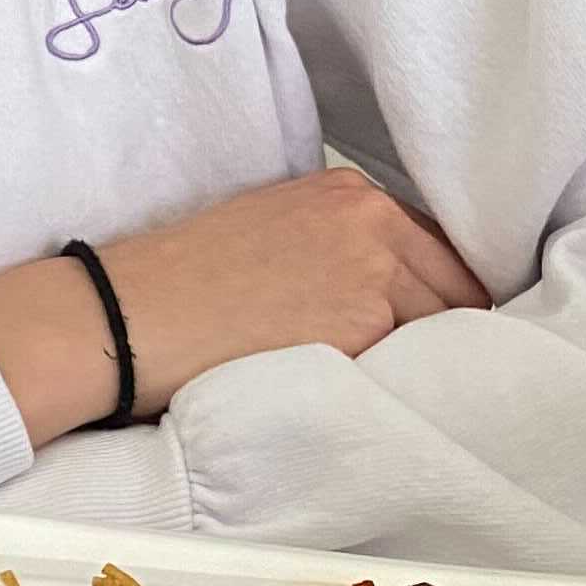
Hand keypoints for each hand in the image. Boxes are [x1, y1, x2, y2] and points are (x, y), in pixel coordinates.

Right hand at [0, 165, 494, 444]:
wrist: (128, 316)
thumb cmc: (184, 280)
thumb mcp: (272, 229)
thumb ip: (339, 244)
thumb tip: (395, 290)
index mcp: (348, 190)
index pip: (438, 244)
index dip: (439, 291)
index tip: (432, 327)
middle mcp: (371, 219)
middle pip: (457, 283)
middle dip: (445, 327)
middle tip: (418, 369)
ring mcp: (373, 270)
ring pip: (444, 327)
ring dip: (425, 359)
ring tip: (381, 383)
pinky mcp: (363, 324)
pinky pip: (411, 363)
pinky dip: (399, 382)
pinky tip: (366, 394)